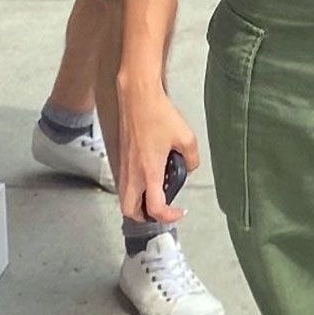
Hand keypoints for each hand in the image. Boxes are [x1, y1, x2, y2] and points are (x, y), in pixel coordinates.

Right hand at [115, 80, 198, 225]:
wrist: (138, 97)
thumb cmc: (158, 114)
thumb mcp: (186, 138)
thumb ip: (192, 159)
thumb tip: (189, 167)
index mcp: (149, 172)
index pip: (155, 208)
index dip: (169, 216)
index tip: (179, 211)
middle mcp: (133, 173)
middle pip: (131, 211)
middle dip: (145, 217)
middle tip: (162, 210)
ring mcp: (125, 166)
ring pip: (125, 198)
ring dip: (139, 204)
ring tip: (157, 195)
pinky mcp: (122, 158)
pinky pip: (125, 183)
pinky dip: (135, 189)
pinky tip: (150, 177)